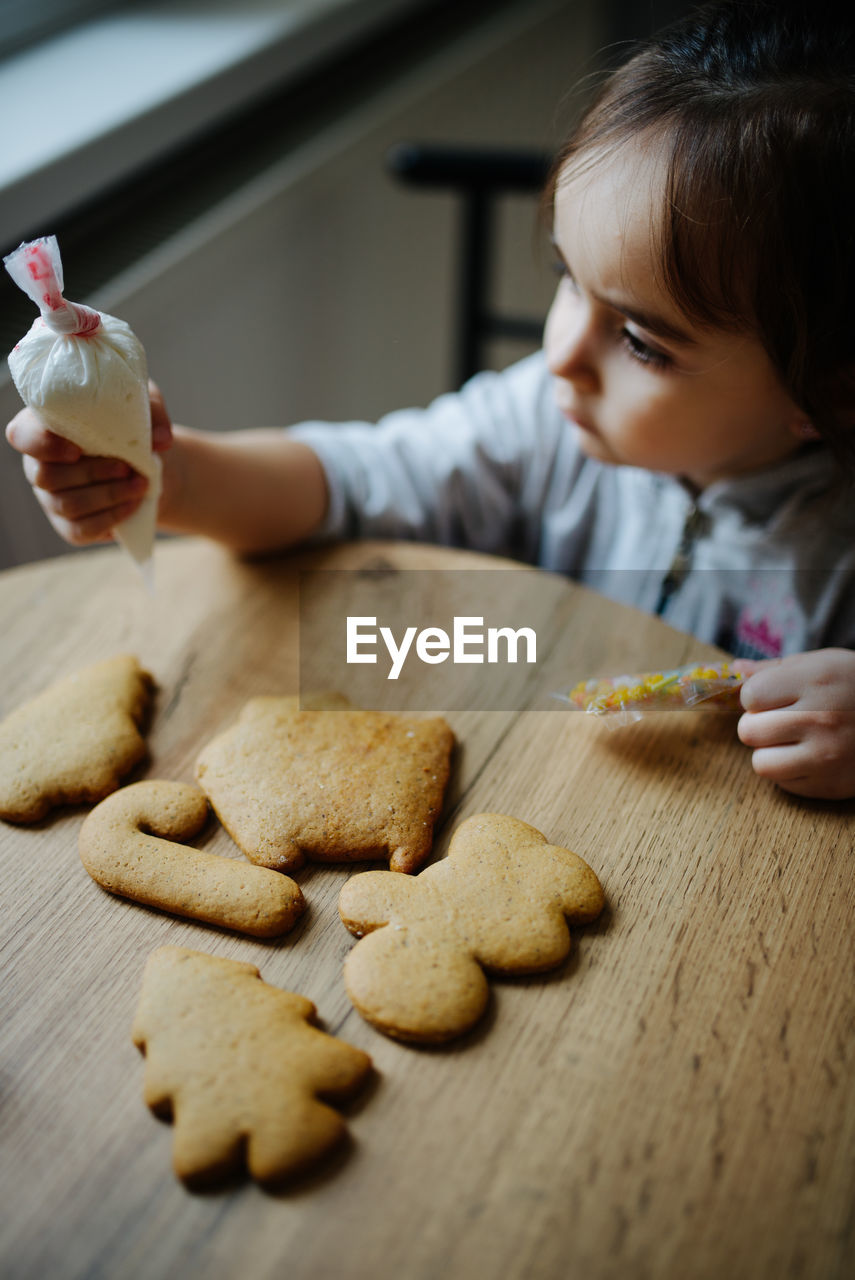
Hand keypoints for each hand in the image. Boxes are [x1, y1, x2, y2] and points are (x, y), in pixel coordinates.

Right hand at [5, 381, 172, 545]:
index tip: (76, 450)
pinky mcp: (68, 525)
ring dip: (108, 496)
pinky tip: (133, 506)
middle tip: (128, 469)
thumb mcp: (144, 405)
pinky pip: (80, 530)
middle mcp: (39, 465)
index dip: (42, 445)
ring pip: (67, 504)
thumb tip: (160, 439)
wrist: (147, 466)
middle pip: (46, 476)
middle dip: (92, 473)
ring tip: (141, 486)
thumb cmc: (133, 427)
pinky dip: (110, 519)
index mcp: (44, 428)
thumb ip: (153, 411)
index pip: (21, 436)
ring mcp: (51, 498)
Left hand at [736, 648, 854, 798]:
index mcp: (815, 682)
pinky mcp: (830, 786)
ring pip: (761, 763)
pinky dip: (791, 772)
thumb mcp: (821, 663)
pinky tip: (811, 756)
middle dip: (758, 725)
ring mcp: (826, 757)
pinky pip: (784, 784)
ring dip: (770, 752)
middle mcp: (820, 720)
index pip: (750, 696)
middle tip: (780, 720)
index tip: (773, 696)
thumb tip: (735, 670)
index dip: (756, 696)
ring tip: (792, 741)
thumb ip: (774, 669)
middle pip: (748, 731)